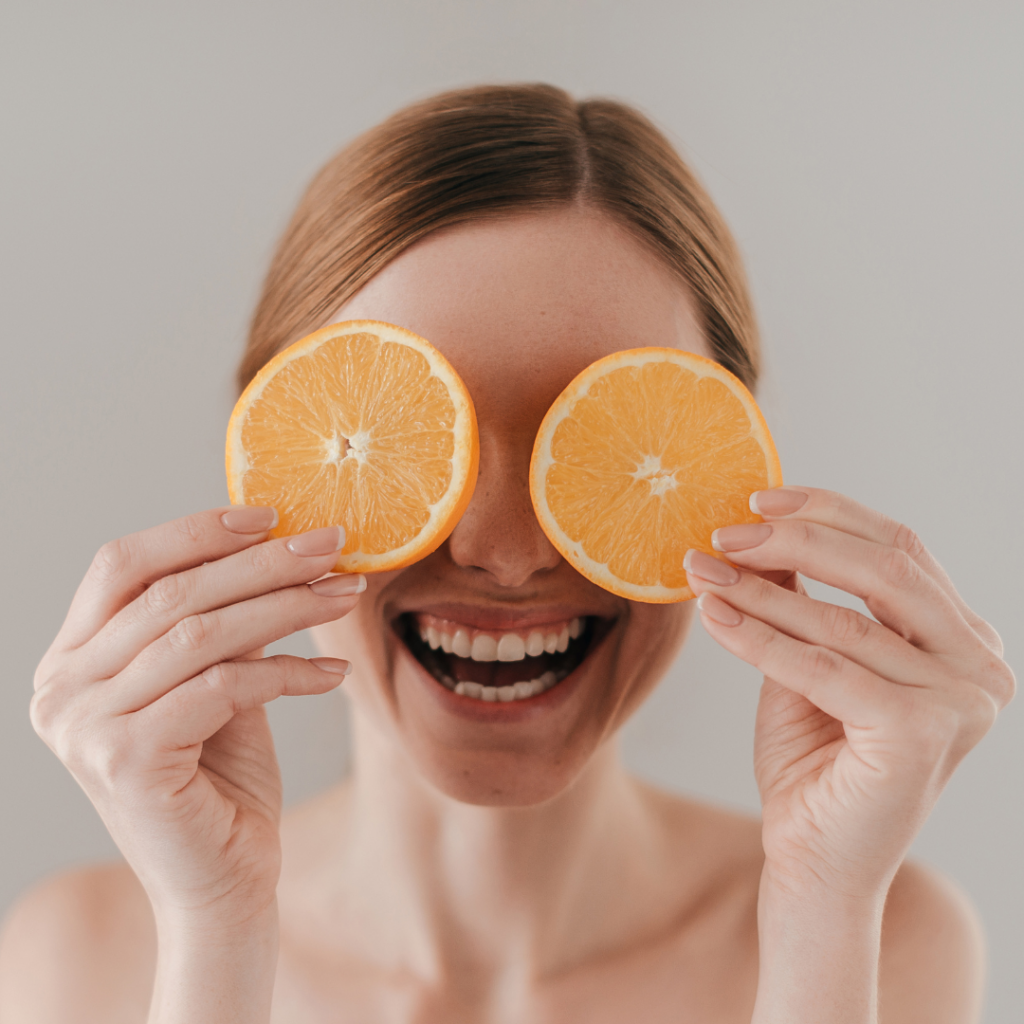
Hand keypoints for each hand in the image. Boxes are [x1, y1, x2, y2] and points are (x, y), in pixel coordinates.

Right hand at [31, 507, 362, 922]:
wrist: (222, 882)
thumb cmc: (221, 777)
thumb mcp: (216, 681)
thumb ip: (223, 619)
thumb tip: (278, 542)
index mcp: (71, 660)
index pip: (121, 565)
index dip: (194, 530)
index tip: (269, 515)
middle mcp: (62, 690)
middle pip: (169, 594)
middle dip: (262, 563)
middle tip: (332, 545)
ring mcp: (85, 728)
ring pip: (199, 635)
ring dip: (286, 606)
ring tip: (345, 594)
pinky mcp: (125, 762)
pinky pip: (223, 687)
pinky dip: (288, 672)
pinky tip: (333, 673)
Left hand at [684, 487, 1014, 899]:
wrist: (814, 857)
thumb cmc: (814, 758)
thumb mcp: (807, 657)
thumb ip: (800, 597)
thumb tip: (761, 528)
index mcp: (962, 639)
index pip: (900, 550)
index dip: (828, 514)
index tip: (757, 501)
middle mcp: (978, 665)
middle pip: (885, 570)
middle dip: (795, 541)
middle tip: (723, 535)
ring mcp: (961, 702)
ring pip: (844, 622)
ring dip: (760, 591)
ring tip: (701, 572)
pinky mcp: (921, 735)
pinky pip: (823, 669)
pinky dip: (760, 639)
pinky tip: (714, 617)